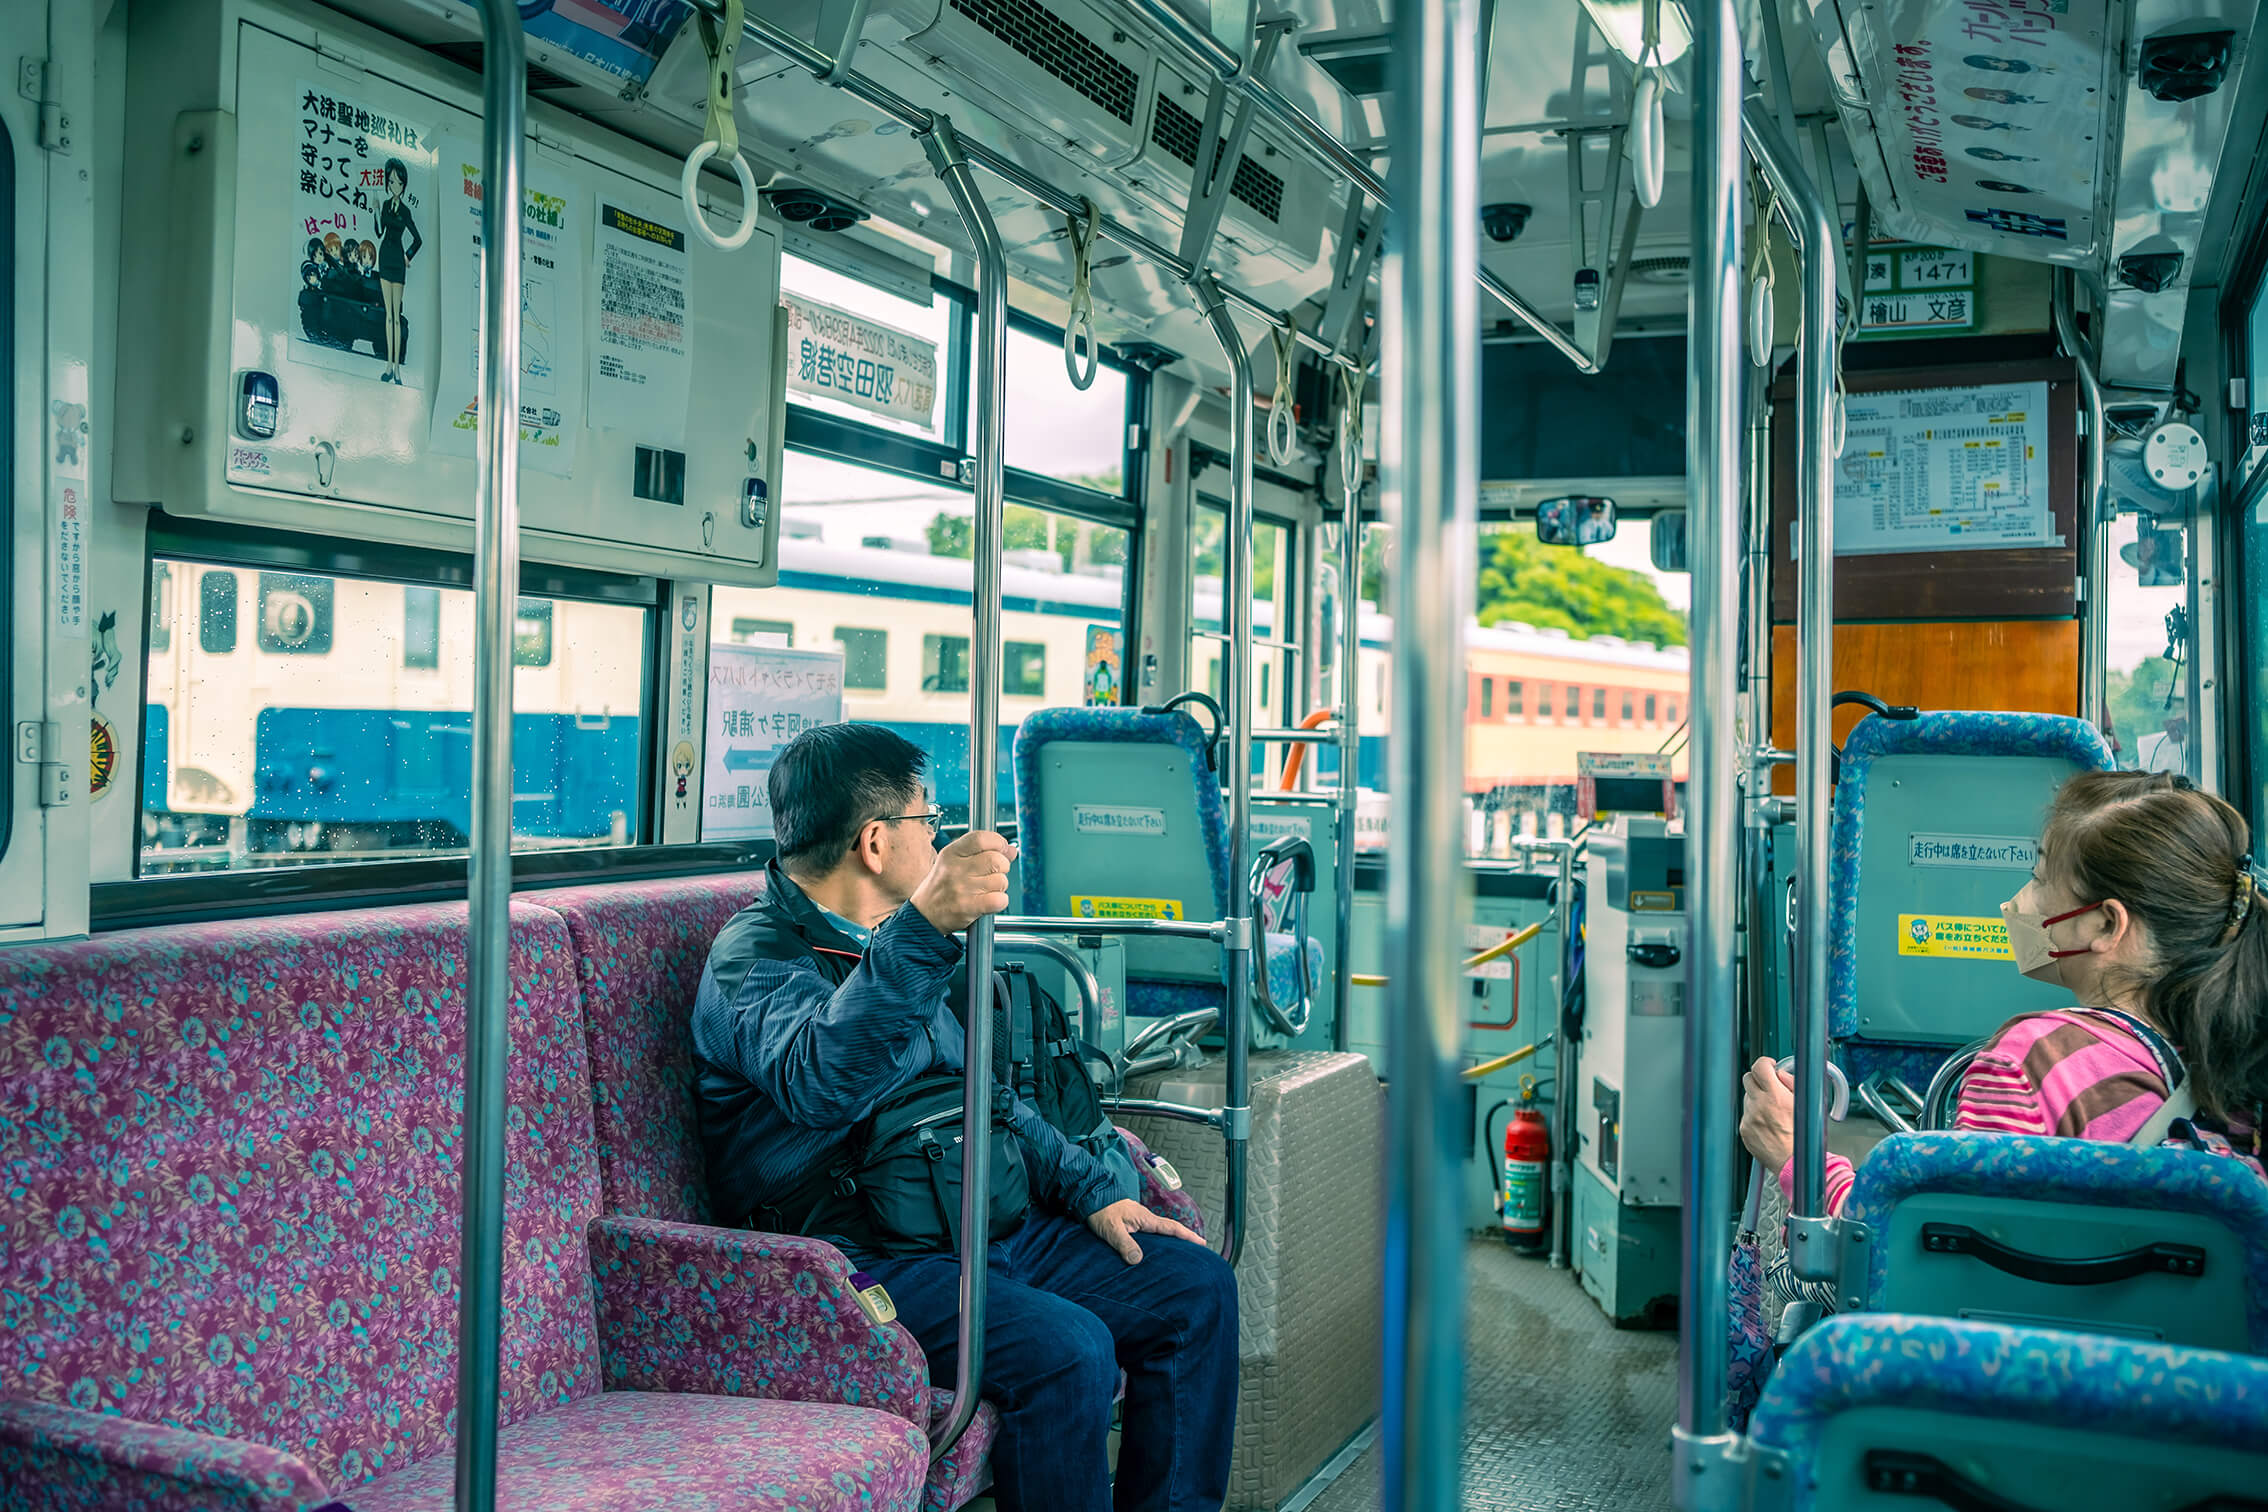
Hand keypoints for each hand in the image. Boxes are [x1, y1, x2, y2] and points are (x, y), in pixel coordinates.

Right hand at [909, 830, 1016, 935]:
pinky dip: (999, 902)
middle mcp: (955, 869)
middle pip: (996, 860)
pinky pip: (999, 900)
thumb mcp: (956, 862)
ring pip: (1000, 881)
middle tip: (993, 874)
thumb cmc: (942, 887)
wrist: (924, 915)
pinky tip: (988, 901)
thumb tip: (1012, 849)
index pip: (981, 838)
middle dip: (1002, 867)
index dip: (998, 842)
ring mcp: (961, 889)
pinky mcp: (967, 907)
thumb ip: (984, 852)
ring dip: (1000, 887)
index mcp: (952, 853)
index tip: (1001, 849)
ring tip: (986, 890)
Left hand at [1085, 1198, 1204, 1265]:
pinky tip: (1154, 1250)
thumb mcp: (1112, 1229)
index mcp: (1145, 1218)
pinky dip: (1157, 1241)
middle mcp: (1145, 1219)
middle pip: (1170, 1230)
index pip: (1171, 1228)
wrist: (1089, 1197)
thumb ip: (1125, 1244)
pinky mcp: (1130, 1224)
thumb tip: (1138, 1259)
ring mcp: (1138, 1221)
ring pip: (1159, 1232)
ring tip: (1180, 1254)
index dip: (1187, 1236)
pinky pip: (1149, 1234)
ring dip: (1170, 1240)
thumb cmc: (1100, 1211)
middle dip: (1184, 1239)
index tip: (1202, 1243)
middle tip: (1197, 1250)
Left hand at [1739, 1057, 1796, 1171]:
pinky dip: (1755, 1116)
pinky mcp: (1744, 1129)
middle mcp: (1759, 1105)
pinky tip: (1768, 1125)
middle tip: (1770, 1087)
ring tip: (1774, 1113)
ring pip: (1748, 1098)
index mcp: (1775, 1096)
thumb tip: (1780, 1074)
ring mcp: (1749, 1118)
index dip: (1765, 1063)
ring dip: (1758, 1099)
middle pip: (1748, 1078)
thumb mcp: (1807, 1104)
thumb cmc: (1805, 1136)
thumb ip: (1792, 1084)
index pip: (1759, 1067)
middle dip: (1759, 1080)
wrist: (1795, 1161)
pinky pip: (1747, 1115)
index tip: (1770, 1066)